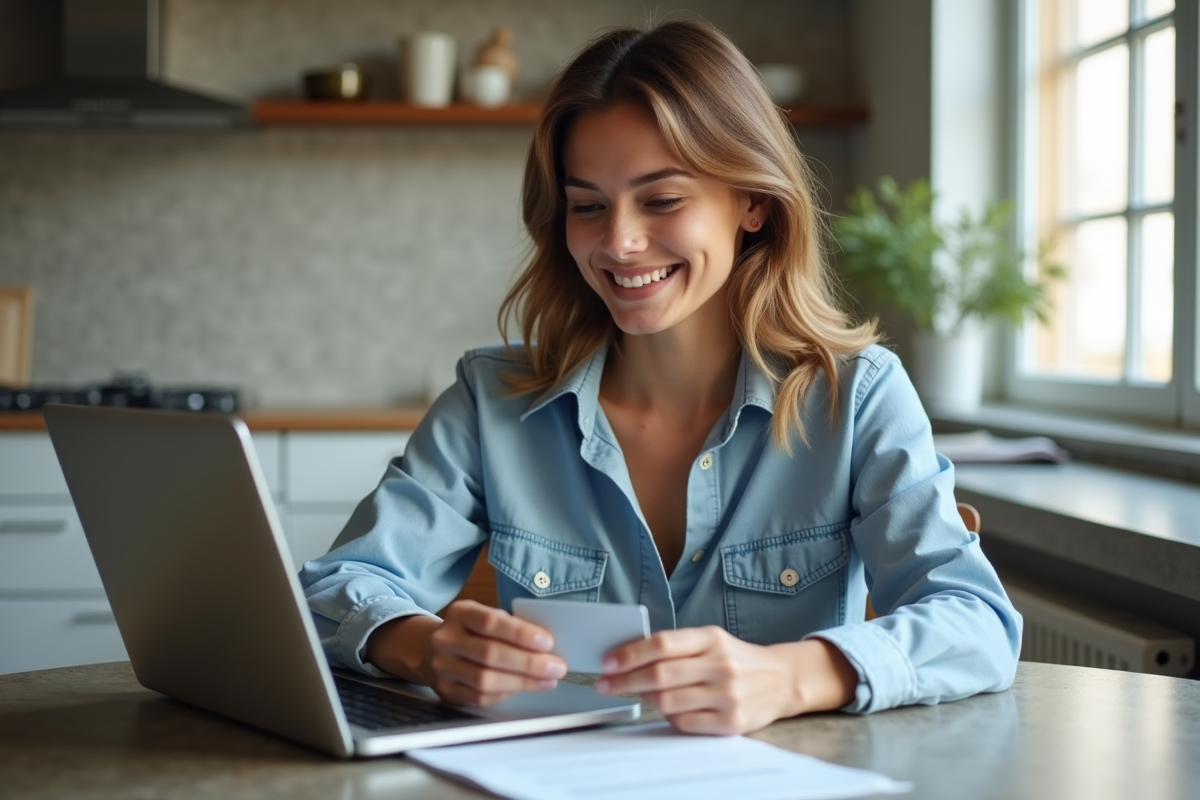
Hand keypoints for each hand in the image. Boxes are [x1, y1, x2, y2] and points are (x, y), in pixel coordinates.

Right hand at [365, 600, 567, 706]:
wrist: (430, 649)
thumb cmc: (471, 632)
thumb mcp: (485, 617)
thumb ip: (510, 627)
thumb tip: (547, 645)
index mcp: (459, 613)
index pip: (490, 622)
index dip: (520, 633)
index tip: (547, 642)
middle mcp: (446, 639)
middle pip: (489, 654)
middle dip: (528, 663)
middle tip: (556, 666)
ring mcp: (443, 667)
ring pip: (485, 680)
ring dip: (522, 682)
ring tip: (547, 680)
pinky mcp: (446, 691)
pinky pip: (479, 697)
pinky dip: (506, 694)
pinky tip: (523, 688)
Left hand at [594, 626, 856, 734]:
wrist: (781, 680)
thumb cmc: (737, 658)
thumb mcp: (712, 640)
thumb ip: (677, 646)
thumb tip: (629, 656)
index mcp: (712, 638)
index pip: (662, 643)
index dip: (630, 653)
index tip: (608, 663)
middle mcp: (721, 665)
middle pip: (660, 674)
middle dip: (625, 681)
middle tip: (605, 684)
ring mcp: (727, 695)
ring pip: (668, 701)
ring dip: (644, 699)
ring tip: (635, 695)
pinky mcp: (732, 722)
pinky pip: (684, 722)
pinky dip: (668, 716)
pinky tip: (665, 709)